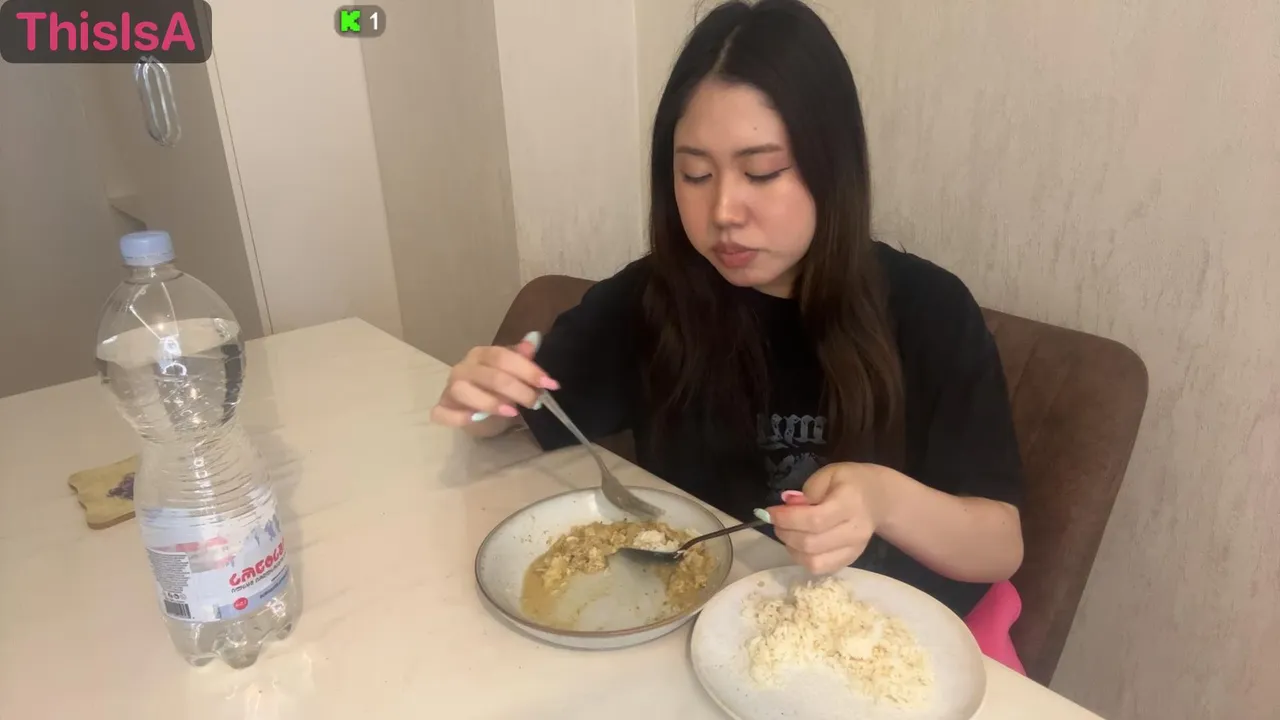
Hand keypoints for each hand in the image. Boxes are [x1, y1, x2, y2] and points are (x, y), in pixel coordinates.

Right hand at [430, 332, 558, 426]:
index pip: (503, 356)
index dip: (527, 370)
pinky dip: (460, 417)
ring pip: (464, 391)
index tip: (550, 384)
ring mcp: (450, 388)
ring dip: (490, 402)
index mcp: (481, 355)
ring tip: (512, 412)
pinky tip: (476, 419)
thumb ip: (521, 359)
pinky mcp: (442, 408)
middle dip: (518, 390)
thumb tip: (533, 339)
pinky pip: (444, 412)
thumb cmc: (497, 391)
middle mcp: (463, 367)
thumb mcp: (513, 374)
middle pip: (491, 375)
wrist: (478, 414)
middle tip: (536, 402)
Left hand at [767, 462, 894, 573]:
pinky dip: (803, 558)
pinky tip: (799, 544)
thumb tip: (787, 505)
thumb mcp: (829, 474)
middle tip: (777, 521)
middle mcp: (855, 531)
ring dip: (792, 549)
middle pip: (811, 544)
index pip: (814, 520)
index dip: (787, 519)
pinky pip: (820, 568)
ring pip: (814, 562)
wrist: (878, 499)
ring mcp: (854, 550)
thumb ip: (808, 490)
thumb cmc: (850, 482)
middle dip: (785, 533)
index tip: (770, 512)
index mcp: (849, 504)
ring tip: (788, 532)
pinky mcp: (850, 560)